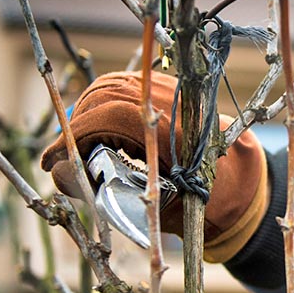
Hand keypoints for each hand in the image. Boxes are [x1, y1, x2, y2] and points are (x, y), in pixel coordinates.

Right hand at [39, 71, 267, 260]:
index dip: (68, 140)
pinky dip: (107, 105)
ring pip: (111, 87)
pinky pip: (127, 86)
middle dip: (77, 127)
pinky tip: (103, 133)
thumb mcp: (151, 206)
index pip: (100, 119)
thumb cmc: (205, 204)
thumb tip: (58, 175)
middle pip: (101, 97)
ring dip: (90, 114)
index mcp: (167, 128)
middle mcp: (169, 101)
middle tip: (66, 160)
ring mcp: (170, 90)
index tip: (49, 164)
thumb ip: (101, 190)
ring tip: (84, 148)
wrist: (244, 184)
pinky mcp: (171, 88)